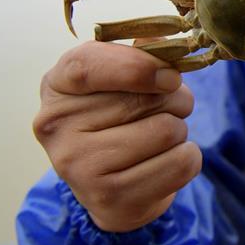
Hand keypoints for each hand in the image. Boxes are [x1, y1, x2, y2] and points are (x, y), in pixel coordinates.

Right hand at [34, 41, 199, 231]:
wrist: (112, 188)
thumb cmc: (118, 119)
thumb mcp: (119, 79)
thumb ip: (141, 55)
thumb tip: (165, 47)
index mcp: (57, 85)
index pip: (88, 66)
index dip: (138, 67)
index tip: (171, 77)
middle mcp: (57, 127)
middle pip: (145, 99)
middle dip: (175, 100)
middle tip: (165, 109)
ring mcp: (78, 167)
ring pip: (168, 130)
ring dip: (180, 130)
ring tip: (159, 138)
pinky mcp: (108, 197)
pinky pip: (181, 163)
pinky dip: (186, 158)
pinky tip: (164, 162)